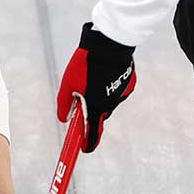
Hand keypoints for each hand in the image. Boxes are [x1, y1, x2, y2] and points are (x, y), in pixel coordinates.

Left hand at [57, 22, 136, 151]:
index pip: (93, 134)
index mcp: (97, 108)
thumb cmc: (85, 64)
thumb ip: (64, 105)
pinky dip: (109, 86)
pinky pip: (116, 90)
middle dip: (91, 111)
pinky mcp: (129, 83)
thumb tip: (63, 119)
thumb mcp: (67, 84)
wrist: (109, 43)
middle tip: (82, 98)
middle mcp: (112, 104)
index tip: (84, 150)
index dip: (87, 144)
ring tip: (92, 76)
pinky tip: (104, 73)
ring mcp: (122, 94)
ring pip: (108, 101)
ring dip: (100, 96)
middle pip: (99, 115)